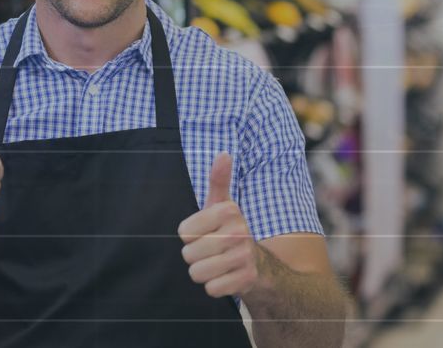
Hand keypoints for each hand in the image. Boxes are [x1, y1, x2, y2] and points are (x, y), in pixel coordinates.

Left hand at [178, 153, 260, 297]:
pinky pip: (211, 288)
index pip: (183, 233)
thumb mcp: (222, 205)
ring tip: (218, 264)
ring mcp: (244, 256)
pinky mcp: (246, 279)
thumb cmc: (230, 231)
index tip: (206, 233)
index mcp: (227, 211)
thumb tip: (223, 153)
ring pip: (197, 273)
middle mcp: (238, 232)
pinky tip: (227, 277)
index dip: (190, 237)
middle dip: (196, 257)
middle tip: (213, 252)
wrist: (259, 265)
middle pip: (188, 254)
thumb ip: (218, 179)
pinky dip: (215, 287)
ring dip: (204, 272)